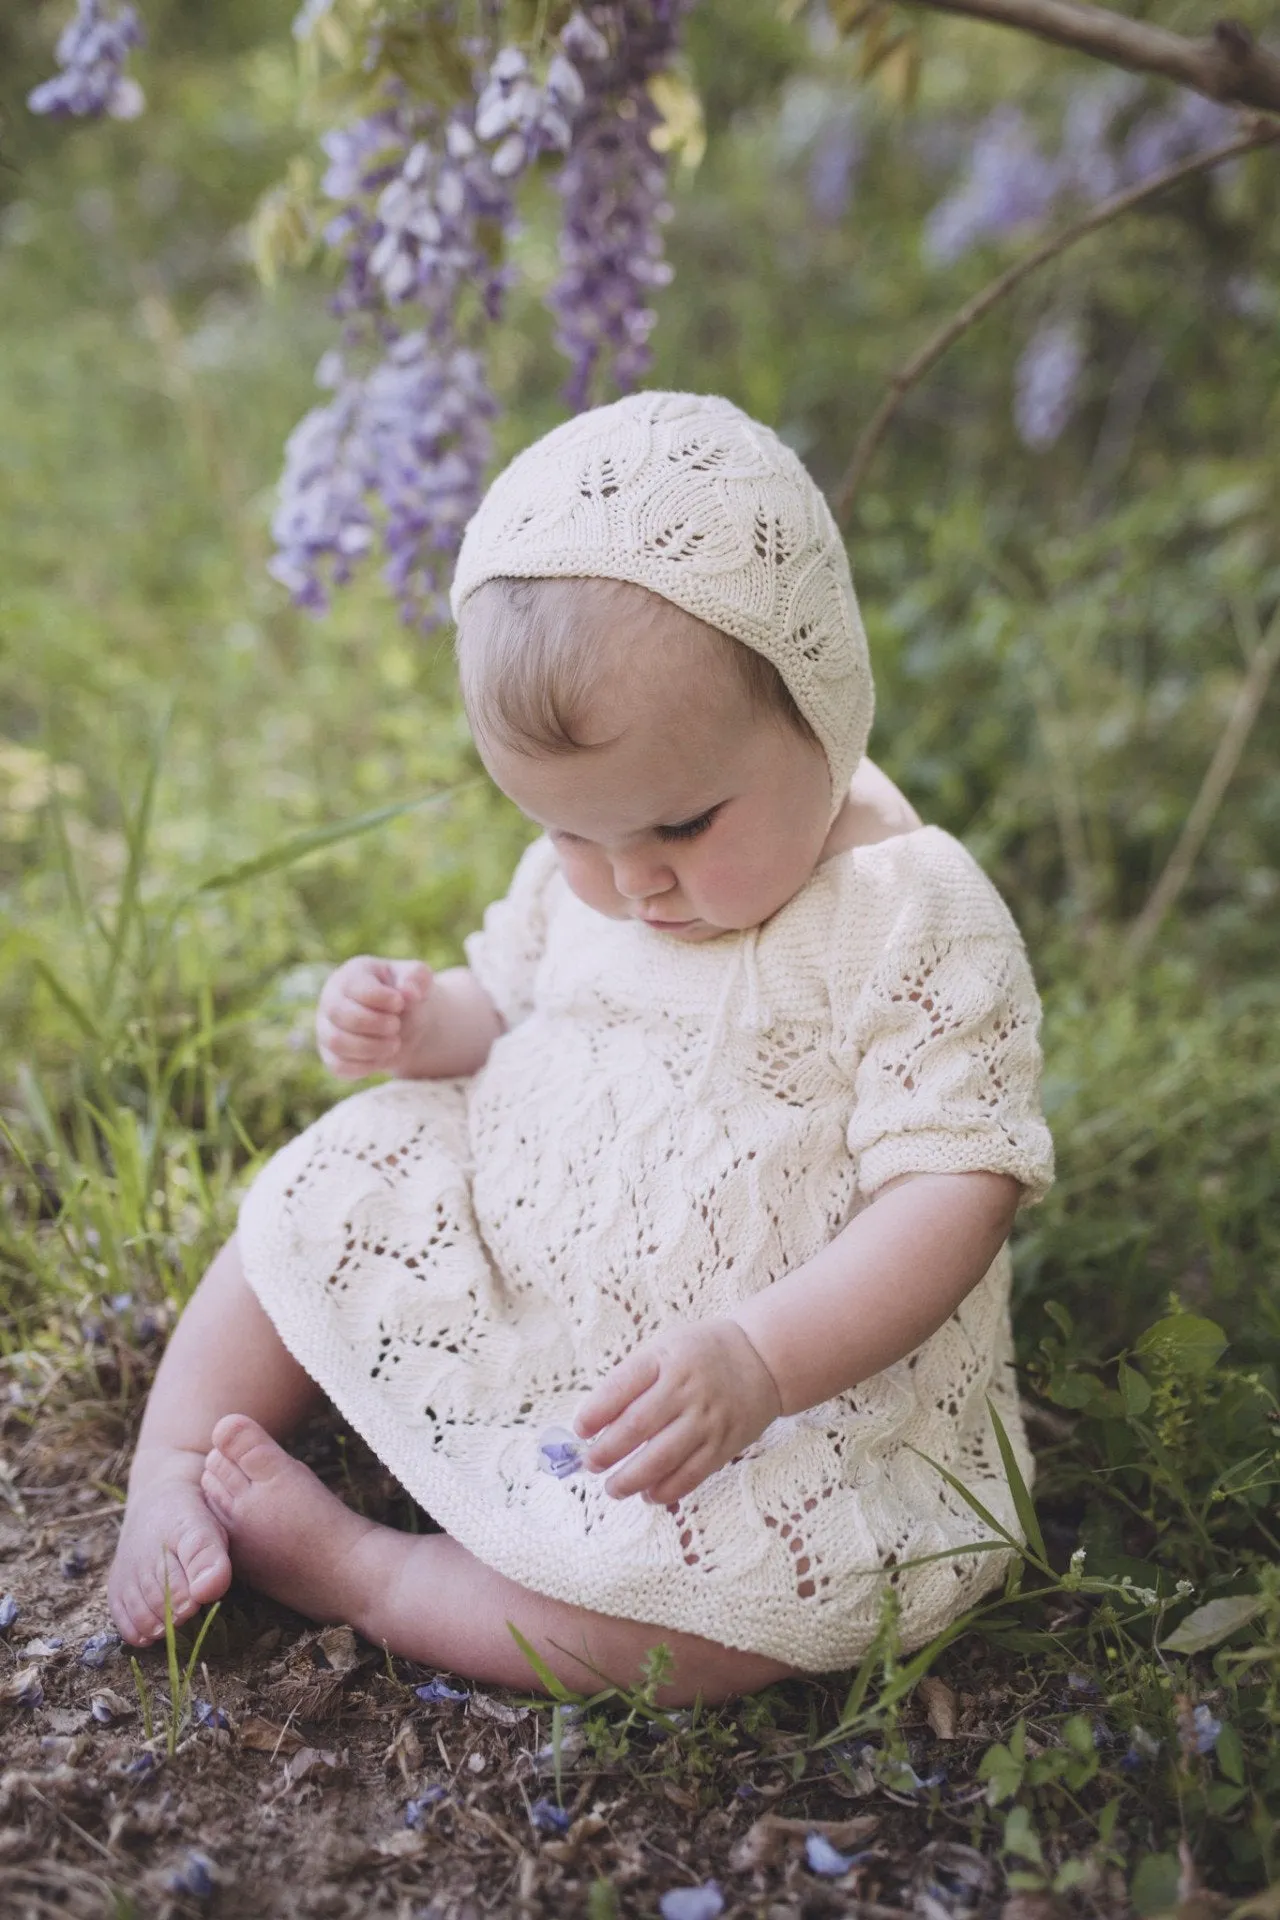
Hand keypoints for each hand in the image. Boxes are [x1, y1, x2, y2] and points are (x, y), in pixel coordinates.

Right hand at [315, 956, 432, 1078]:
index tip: (400, 1004)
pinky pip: (338, 1066)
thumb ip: (417, 977)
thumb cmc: (406, 995)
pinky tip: (382, 1058)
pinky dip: (364, 1067)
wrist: (403, 1022)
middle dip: (375, 1024)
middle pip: (340, 1013)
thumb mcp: (418, 978)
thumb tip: (408, 993)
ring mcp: (327, 1027)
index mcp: (351, 975)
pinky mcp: (330, 1054)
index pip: (355, 986)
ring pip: (336, 1041)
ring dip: (371, 1047)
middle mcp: (331, 999)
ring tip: (394, 1043)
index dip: (381, 999)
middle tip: (396, 1025)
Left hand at [573, 1319, 782, 1505]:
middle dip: (606, 1451)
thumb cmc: (702, 1353)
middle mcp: (686, 1389)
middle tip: (590, 1464)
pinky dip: (666, 1490)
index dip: (595, 1412)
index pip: (621, 1386)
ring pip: (662, 1457)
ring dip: (631, 1479)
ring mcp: (707, 1419)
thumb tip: (596, 1420)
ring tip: (612, 1488)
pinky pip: (692, 1474)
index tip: (580, 1430)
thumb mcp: (665, 1347)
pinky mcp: (724, 1444)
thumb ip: (634, 1377)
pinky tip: (648, 1495)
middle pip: (637, 1426)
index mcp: (665, 1358)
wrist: (762, 1359)